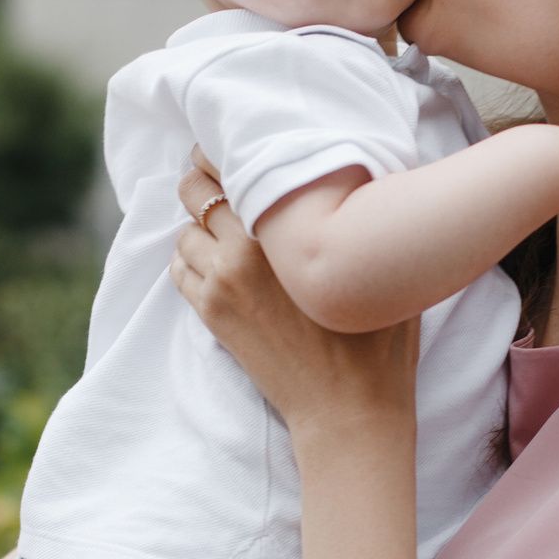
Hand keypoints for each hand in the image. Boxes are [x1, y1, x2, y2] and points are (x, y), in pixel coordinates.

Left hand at [173, 159, 418, 435]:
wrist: (348, 408)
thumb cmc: (378, 338)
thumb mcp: (379, 264)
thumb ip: (358, 215)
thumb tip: (359, 175)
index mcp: (287, 226)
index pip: (233, 165)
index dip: (224, 152)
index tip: (230, 150)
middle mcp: (247, 247)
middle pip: (195, 191)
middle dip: (203, 185)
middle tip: (221, 188)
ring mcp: (223, 283)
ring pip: (185, 232)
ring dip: (198, 228)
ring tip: (226, 235)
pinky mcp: (212, 315)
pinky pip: (179, 271)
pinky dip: (190, 262)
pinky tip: (216, 268)